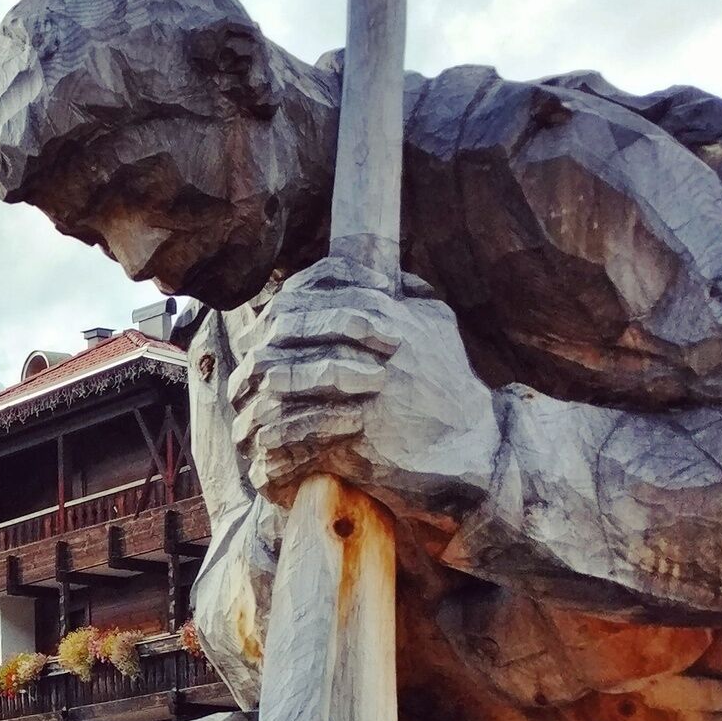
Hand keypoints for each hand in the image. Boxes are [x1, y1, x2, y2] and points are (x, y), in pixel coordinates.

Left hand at [228, 259, 496, 516]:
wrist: (471, 447)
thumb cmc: (451, 386)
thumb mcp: (439, 325)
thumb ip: (410, 293)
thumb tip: (386, 274)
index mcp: (392, 314)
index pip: (323, 288)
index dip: (290, 299)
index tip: (271, 316)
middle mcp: (377, 345)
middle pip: (296, 325)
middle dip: (267, 337)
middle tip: (249, 354)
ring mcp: (367, 390)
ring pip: (288, 375)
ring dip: (263, 382)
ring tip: (250, 390)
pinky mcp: (359, 433)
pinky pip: (300, 425)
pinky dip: (277, 428)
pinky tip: (263, 431)